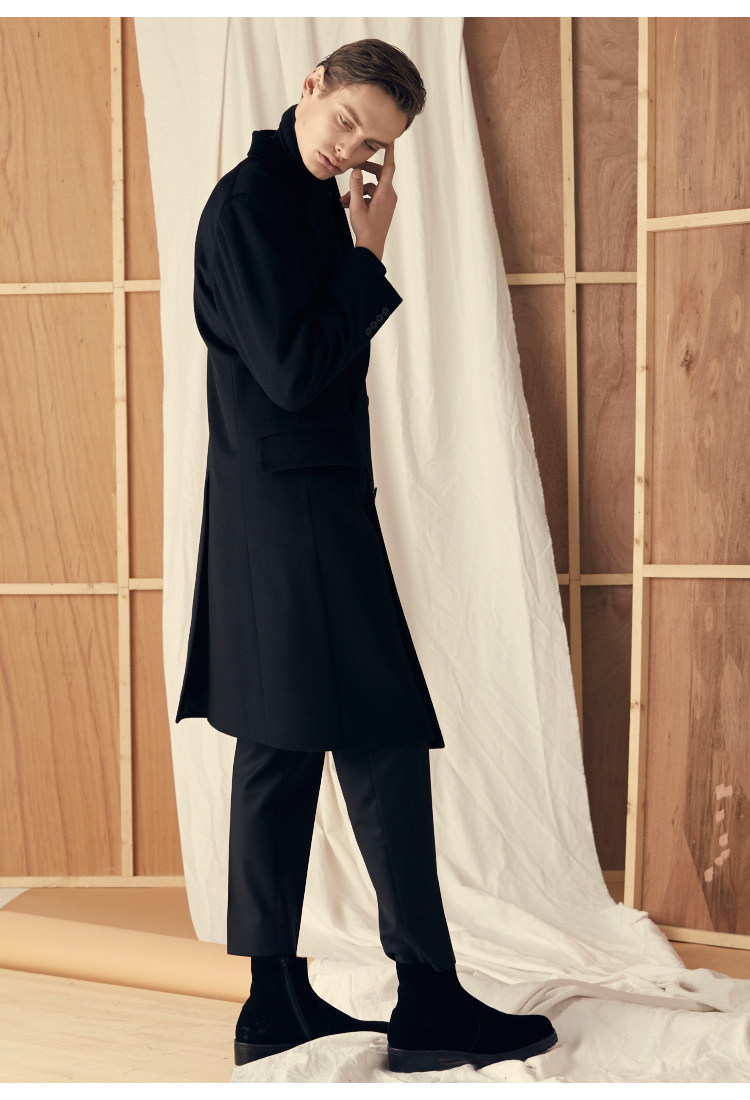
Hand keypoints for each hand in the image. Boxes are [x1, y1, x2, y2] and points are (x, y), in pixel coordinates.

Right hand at [340, 143, 396, 262]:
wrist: (372, 247)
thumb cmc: (365, 228)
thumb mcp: (356, 206)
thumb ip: (355, 187)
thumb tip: (356, 171)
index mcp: (385, 193)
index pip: (389, 167)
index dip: (389, 152)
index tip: (391, 139)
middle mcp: (389, 195)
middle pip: (378, 175)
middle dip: (365, 172)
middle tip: (354, 169)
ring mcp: (387, 202)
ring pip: (372, 187)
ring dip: (358, 190)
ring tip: (344, 200)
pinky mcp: (384, 207)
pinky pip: (373, 196)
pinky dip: (362, 197)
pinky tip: (349, 205)